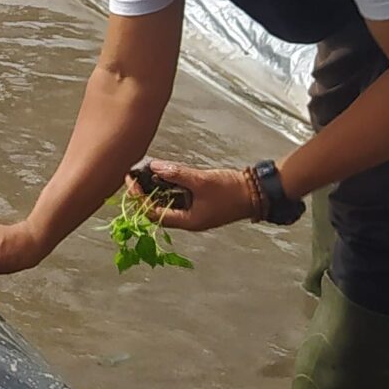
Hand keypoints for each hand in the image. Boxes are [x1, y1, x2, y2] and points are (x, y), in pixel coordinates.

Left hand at [128, 158, 259, 231]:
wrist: (257, 193)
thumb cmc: (231, 191)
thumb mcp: (201, 181)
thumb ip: (176, 174)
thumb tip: (154, 166)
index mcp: (187, 222)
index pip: (153, 213)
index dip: (139, 198)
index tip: (131, 180)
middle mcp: (188, 220)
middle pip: (157, 209)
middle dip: (144, 193)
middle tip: (135, 175)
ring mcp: (194, 212)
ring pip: (167, 202)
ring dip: (156, 188)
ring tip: (146, 172)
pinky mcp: (200, 203)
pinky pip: (178, 197)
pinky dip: (169, 186)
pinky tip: (164, 174)